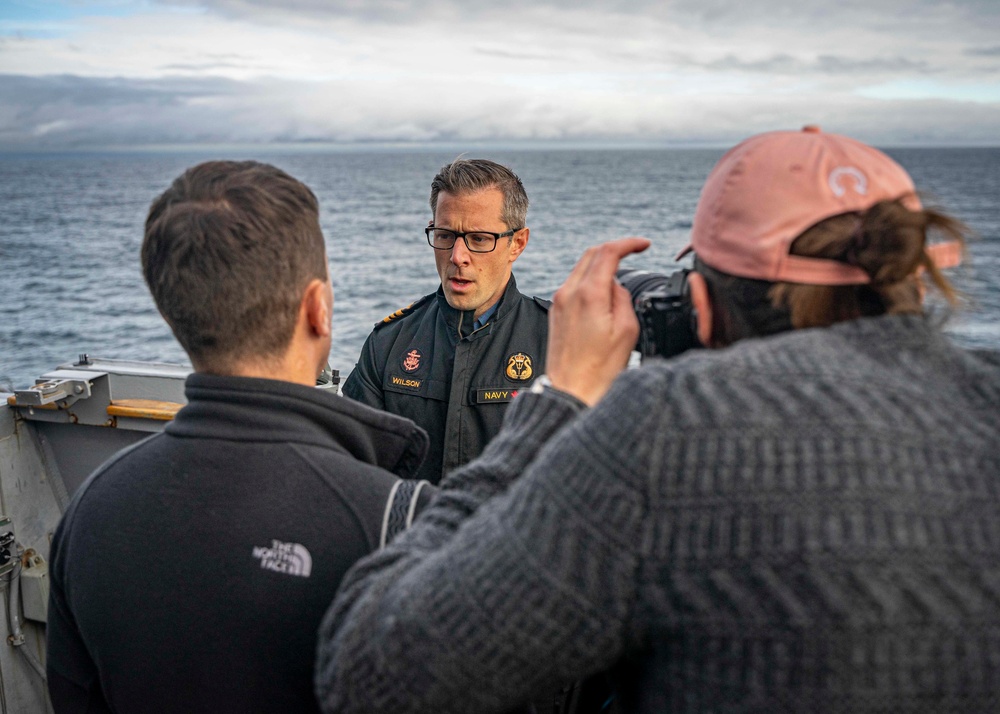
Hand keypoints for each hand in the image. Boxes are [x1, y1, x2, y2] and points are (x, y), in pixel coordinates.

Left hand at [546, 237, 650, 405]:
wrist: (570, 391)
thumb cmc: (600, 369)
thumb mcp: (627, 330)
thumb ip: (623, 298)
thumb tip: (616, 286)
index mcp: (589, 294)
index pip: (608, 251)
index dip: (629, 243)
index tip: (644, 245)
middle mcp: (569, 292)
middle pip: (592, 253)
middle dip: (615, 249)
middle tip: (634, 253)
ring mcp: (559, 301)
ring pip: (581, 267)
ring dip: (602, 265)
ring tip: (622, 277)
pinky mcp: (556, 311)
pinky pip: (574, 284)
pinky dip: (591, 280)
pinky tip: (604, 293)